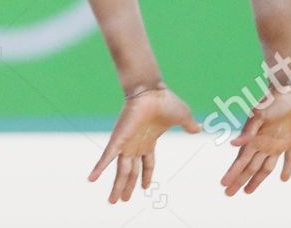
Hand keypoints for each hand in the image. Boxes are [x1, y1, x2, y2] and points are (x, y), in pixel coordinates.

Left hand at [88, 85, 199, 204]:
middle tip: (123, 200)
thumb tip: (200, 128)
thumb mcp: (183, 116)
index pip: (147, 164)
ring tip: (113, 201)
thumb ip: (189, 125)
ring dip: (117, 187)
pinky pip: (106, 157)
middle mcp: (136, 145)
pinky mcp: (118, 139)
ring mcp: (126, 143)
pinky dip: (99, 168)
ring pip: (121, 171)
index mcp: (149, 141)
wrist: (151, 89)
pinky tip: (91, 179)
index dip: (146, 176)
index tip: (145, 188)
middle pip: (131, 172)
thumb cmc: (165, 100)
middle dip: (127, 187)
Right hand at [221, 81, 290, 195]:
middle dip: (239, 181)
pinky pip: (289, 158)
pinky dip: (287, 168)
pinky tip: (283, 179)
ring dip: (258, 179)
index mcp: (254, 138)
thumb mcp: (259, 113)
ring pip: (266, 167)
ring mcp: (278, 143)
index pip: (241, 161)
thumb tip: (234, 145)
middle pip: (250, 167)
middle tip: (229, 194)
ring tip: (248, 192)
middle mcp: (264, 142)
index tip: (224, 186)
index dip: (233, 174)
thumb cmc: (274, 97)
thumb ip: (249, 130)